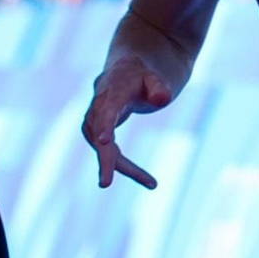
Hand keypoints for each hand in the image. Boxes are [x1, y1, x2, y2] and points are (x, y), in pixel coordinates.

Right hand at [81, 50, 179, 189]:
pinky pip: (111, 154)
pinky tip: (149, 181)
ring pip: (105, 150)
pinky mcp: (100, 135)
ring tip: (152, 183)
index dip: (104, 126)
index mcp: (110, 92)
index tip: (104, 141)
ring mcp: (95, 123)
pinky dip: (127, 168)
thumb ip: (158, 88)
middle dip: (102, 159)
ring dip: (123, 168)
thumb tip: (163, 99)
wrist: (123, 73)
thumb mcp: (154, 78)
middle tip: (105, 183)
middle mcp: (97, 109)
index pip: (105, 110)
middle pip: (98, 136)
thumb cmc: (140, 76)